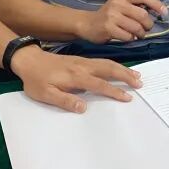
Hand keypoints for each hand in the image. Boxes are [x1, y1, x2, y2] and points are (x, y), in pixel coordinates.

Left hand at [11, 47, 142, 112]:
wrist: (28, 60)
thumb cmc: (36, 80)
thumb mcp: (45, 94)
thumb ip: (65, 101)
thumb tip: (84, 108)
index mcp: (75, 76)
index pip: (99, 84)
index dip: (114, 91)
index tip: (127, 97)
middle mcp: (82, 67)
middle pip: (108, 69)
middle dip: (125, 75)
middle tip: (140, 83)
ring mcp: (83, 61)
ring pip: (107, 63)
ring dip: (123, 69)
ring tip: (136, 75)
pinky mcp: (81, 60)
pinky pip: (102, 61)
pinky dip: (114, 64)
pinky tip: (119, 68)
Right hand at [80, 0, 166, 42]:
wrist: (88, 23)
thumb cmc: (109, 15)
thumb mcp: (121, 4)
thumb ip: (136, 5)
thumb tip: (159, 11)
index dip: (157, 5)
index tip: (164, 13)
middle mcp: (117, 3)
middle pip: (143, 15)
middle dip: (148, 24)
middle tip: (146, 29)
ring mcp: (112, 15)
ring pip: (136, 27)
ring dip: (141, 34)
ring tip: (138, 34)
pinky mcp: (108, 28)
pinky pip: (128, 36)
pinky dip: (131, 39)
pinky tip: (127, 37)